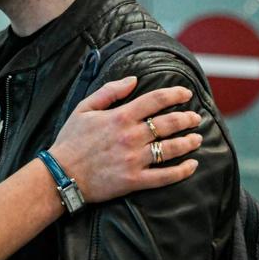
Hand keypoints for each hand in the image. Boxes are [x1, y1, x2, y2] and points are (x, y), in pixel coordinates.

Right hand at [49, 77, 202, 202]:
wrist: (61, 174)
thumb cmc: (71, 140)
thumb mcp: (84, 108)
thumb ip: (109, 92)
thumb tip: (133, 79)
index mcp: (120, 117)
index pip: (155, 100)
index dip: (175, 95)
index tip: (186, 94)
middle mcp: (131, 137)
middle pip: (169, 124)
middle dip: (187, 119)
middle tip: (196, 118)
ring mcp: (134, 160)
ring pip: (171, 149)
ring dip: (189, 142)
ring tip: (197, 139)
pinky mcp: (135, 180)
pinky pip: (165, 176)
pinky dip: (182, 171)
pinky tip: (192, 165)